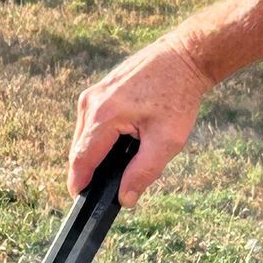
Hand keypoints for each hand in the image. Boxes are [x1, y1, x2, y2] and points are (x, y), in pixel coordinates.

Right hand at [69, 34, 213, 203]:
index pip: (81, 160)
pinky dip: (102, 139)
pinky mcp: (98, 90)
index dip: (79, 185)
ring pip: (84, 137)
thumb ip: (143, 172)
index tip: (81, 204)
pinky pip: (91, 124)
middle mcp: (91, 103)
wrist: (184, 57)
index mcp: (104, 116)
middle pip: (79, 150)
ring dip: (98, 154)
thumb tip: (125, 199)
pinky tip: (125, 141)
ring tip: (125, 161)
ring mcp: (92, 94)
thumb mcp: (167, 141)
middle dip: (92, 172)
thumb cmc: (178, 97)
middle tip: (115, 186)